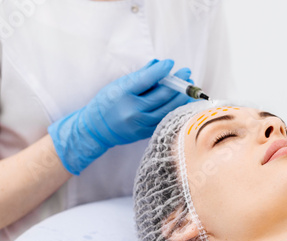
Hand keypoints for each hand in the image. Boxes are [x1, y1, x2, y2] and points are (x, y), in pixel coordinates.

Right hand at [48, 59, 192, 174]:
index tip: (171, 63)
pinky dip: (176, 110)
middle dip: (177, 83)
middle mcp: (133, 110)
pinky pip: (165, 120)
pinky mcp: (146, 132)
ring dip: (181, 97)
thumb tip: (159, 65)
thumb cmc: (107, 102)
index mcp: (123, 94)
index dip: (161, 70)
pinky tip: (183, 102)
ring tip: (189, 87)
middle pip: (161, 95)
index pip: (146, 79)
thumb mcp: (118, 85)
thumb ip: (140, 76)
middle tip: (186, 73)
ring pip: (168, 109)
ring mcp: (140, 123)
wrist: (97, 128)